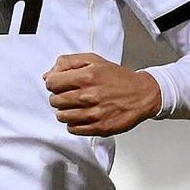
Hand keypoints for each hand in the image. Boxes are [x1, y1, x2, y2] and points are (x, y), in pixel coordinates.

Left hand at [43, 53, 160, 136]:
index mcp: (86, 76)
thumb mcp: (92, 60)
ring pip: (62, 116)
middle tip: (67, 95)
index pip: (51, 83)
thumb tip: (47, 75)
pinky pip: (73, 129)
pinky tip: (81, 115)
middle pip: (54, 100)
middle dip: (57, 97)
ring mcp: (94, 113)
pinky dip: (73, 123)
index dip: (53, 83)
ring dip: (64, 111)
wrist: (142, 94)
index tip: (59, 84)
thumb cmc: (116, 77)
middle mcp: (89, 95)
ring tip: (74, 106)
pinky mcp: (100, 127)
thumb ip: (67, 63)